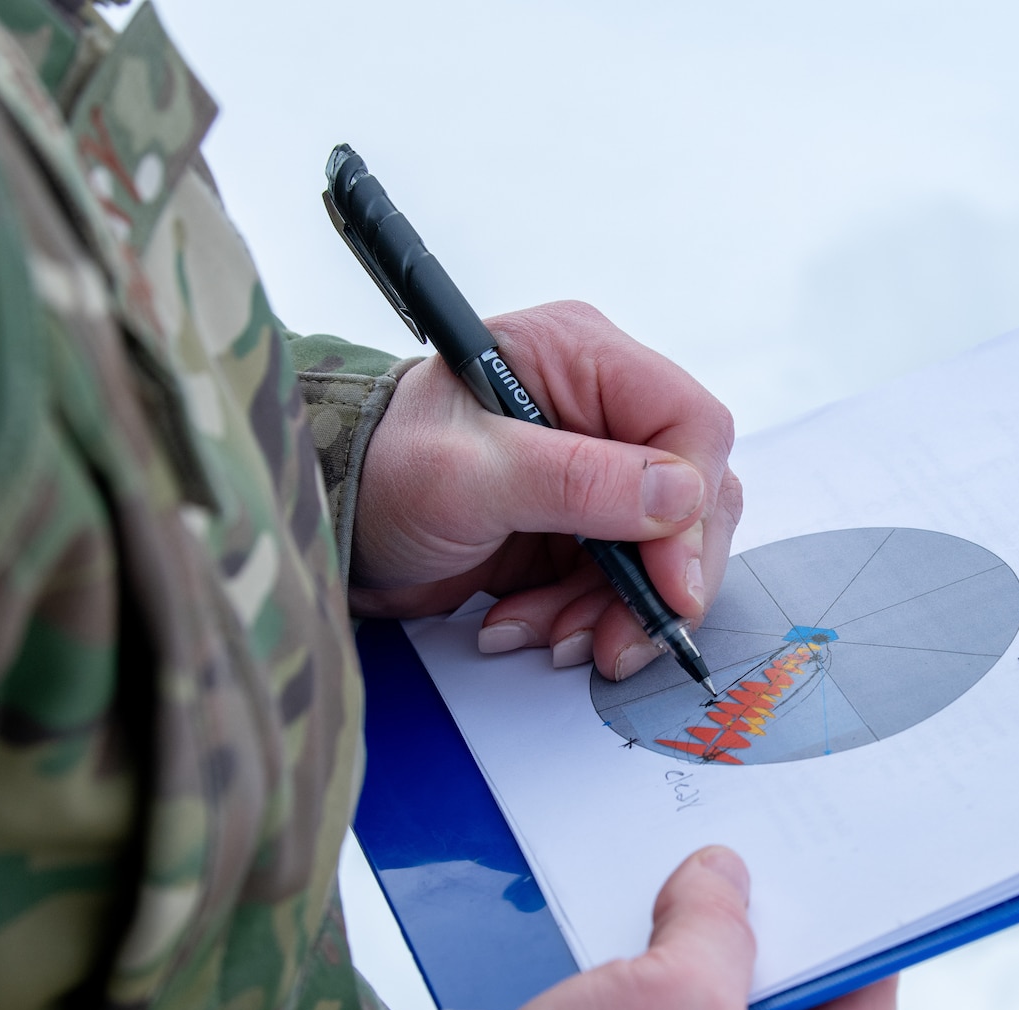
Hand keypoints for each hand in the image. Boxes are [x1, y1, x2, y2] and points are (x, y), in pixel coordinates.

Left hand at [348, 301, 744, 679]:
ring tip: (548, 638)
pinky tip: (525, 626)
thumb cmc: (379, 467)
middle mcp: (601, 408)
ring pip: (660, 552)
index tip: (670, 587)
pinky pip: (618, 581)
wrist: (326, 517)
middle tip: (620, 643)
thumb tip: (681, 497)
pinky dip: (581, 616)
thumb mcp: (470, 474)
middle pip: (691, 498)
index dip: (692, 511)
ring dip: (612, 610)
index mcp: (583, 358)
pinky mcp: (578, 525)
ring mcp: (593, 470)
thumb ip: (577, 481)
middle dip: (657, 581)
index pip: (691, 426)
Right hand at [514, 847, 897, 1009]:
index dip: (845, 927)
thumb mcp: (675, 999)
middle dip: (755, 941)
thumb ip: (716, 926)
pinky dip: (639, 994)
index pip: (862, 1008)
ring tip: (670, 899)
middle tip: (736, 867)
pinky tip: (616, 945)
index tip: (828, 863)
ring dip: (687, 963)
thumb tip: (722, 877)